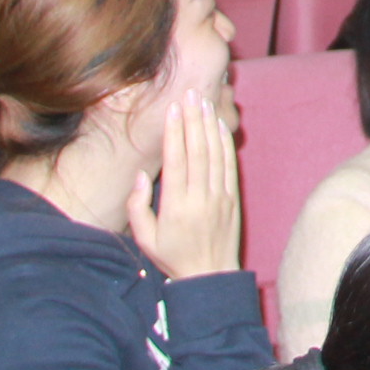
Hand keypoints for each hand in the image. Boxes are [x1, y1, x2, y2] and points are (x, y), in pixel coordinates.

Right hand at [126, 91, 243, 282]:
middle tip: (189, 94)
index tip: (172, 109)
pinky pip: (229, 165)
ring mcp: (219, 196)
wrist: (210, 276)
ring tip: (203, 101)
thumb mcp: (144, 238)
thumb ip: (137, 207)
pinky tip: (219, 125)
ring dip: (209, 125)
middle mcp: (200, 197)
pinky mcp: (232, 198)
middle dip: (193, 119)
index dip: (175, 132)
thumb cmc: (172, 256)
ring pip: (214, 154)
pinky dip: (225, 143)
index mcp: (176, 206)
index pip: (176, 161)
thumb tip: (141, 175)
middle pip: (197, 150)